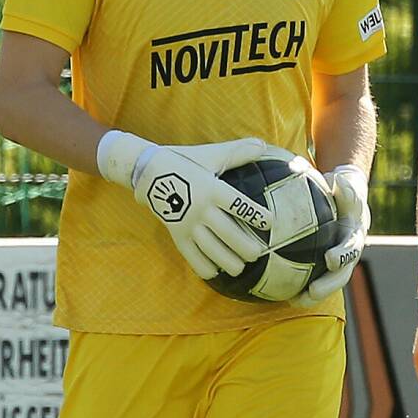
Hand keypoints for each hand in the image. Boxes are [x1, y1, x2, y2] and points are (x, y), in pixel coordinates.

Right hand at [98, 130, 273, 279]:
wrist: (147, 171)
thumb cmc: (185, 162)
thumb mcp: (211, 155)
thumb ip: (238, 152)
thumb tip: (263, 145)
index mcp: (212, 188)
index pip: (239, 205)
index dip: (255, 215)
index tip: (270, 223)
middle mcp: (200, 208)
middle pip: (228, 233)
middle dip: (246, 247)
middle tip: (259, 253)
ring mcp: (186, 223)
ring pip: (211, 249)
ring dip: (228, 261)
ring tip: (241, 267)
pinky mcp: (176, 234)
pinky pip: (191, 256)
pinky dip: (204, 267)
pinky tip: (216, 272)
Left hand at [292, 164, 369, 306]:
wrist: (345, 199)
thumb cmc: (341, 189)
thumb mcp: (345, 183)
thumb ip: (344, 186)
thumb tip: (338, 179)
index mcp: (354, 234)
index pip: (351, 246)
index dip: (342, 255)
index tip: (329, 260)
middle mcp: (349, 252)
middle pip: (342, 274)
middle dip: (329, 284)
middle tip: (313, 291)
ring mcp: (338, 262)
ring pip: (329, 283)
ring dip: (314, 294)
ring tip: (296, 300)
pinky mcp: (325, 267)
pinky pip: (314, 281)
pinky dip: (302, 290)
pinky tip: (283, 295)